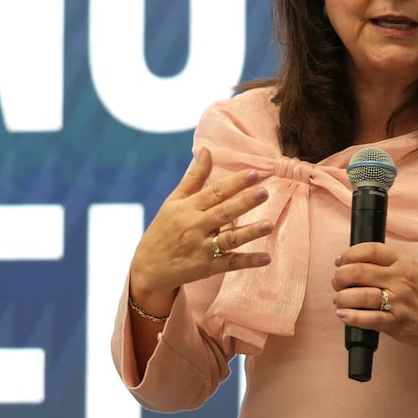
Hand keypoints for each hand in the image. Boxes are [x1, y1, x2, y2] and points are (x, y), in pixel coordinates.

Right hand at [128, 149, 273, 315]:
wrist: (149, 267)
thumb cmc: (163, 229)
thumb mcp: (173, 201)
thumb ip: (193, 177)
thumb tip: (206, 149)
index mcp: (188, 208)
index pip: (214, 193)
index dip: (234, 183)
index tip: (254, 174)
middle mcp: (195, 227)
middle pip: (223, 213)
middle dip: (244, 202)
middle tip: (264, 192)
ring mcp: (202, 248)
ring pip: (229, 239)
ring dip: (249, 232)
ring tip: (269, 225)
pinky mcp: (207, 268)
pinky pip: (230, 264)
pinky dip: (247, 261)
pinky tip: (266, 258)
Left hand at [331, 242, 417, 359]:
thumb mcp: (409, 270)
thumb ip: (384, 265)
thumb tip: (349, 265)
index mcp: (403, 263)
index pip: (371, 250)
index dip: (349, 254)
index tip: (340, 261)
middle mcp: (400, 279)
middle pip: (359, 271)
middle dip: (340, 277)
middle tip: (337, 283)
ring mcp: (399, 301)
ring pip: (360, 295)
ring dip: (342, 297)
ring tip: (339, 300)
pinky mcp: (396, 322)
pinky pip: (367, 318)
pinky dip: (350, 317)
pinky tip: (343, 314)